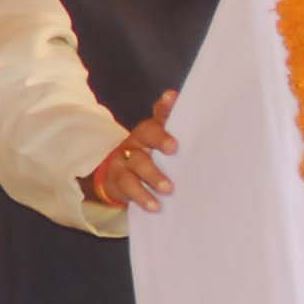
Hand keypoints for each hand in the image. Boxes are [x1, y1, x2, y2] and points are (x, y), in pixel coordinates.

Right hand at [84, 91, 179, 213]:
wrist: (117, 179)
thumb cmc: (148, 159)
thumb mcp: (160, 146)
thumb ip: (175, 134)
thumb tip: (186, 111)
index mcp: (151, 130)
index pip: (158, 114)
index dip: (164, 106)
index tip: (171, 98)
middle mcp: (136, 140)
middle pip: (146, 134)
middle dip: (159, 139)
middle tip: (174, 149)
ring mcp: (123, 158)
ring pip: (136, 163)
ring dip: (153, 176)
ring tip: (168, 189)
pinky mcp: (117, 178)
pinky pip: (128, 186)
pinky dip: (142, 196)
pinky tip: (154, 205)